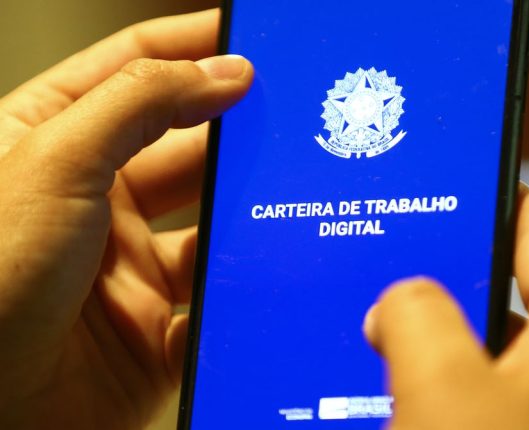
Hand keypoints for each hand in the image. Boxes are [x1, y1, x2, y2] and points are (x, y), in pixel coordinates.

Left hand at [0, 10, 251, 428]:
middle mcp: (97, 198)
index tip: (251, 38)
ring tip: (292, 187)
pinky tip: (267, 267)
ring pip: (214, 220)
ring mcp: (131, 262)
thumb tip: (224, 72)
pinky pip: (218, 294)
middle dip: (239, 128)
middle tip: (294, 112)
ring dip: (249, 208)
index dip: (193, 46)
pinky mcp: (159, 323)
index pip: (134, 69)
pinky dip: (244, 285)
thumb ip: (141, 104)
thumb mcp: (55, 162)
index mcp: (56, 141)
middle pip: (187, 143)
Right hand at [365, 185, 528, 429]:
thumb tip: (402, 301)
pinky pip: (503, 400)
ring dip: (449, 350)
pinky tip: (416, 403)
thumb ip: (414, 315)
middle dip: (453, 285)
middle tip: (396, 273)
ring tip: (391, 347)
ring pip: (504, 355)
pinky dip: (461, 394)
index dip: (492, 195)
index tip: (453, 178)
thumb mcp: (439, 386)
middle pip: (518, 293)